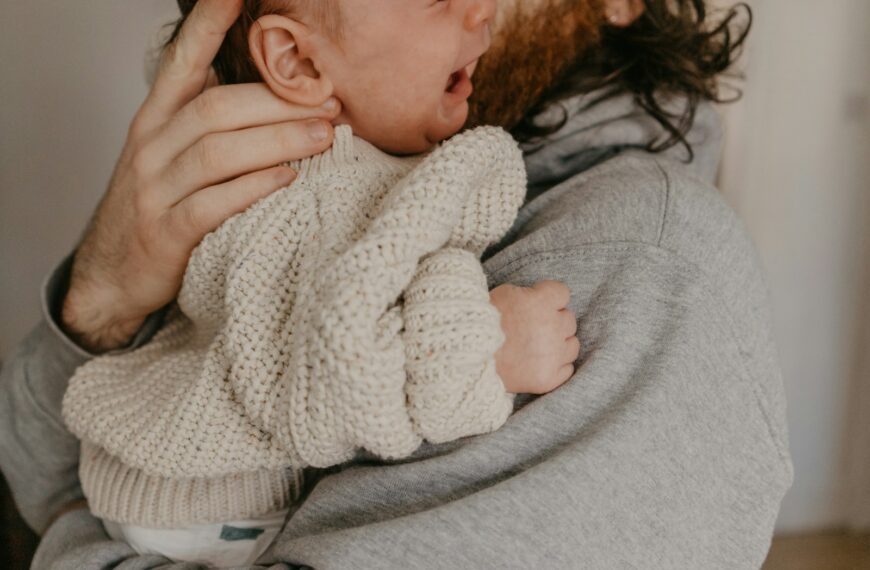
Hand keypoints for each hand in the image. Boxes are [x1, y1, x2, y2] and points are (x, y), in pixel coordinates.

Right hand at [61, 0, 340, 352]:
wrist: (112, 275)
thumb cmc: (156, 207)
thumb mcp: (169, 153)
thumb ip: (205, 119)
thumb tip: (264, 85)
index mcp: (155, 120)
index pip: (183, 62)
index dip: (208, 26)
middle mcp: (152, 147)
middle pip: (216, 109)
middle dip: (277, 103)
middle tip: (330, 101)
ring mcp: (156, 190)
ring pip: (218, 153)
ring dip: (277, 141)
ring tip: (323, 137)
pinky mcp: (166, 233)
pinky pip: (213, 205)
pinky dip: (253, 189)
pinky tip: (288, 180)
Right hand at [489, 281, 580, 393]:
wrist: (465, 358)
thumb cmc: (481, 322)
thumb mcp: (504, 294)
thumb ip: (529, 295)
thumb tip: (541, 299)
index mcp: (541, 302)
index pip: (563, 294)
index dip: (549, 299)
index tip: (538, 305)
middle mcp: (552, 327)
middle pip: (569, 320)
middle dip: (554, 322)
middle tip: (533, 328)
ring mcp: (552, 355)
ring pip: (572, 345)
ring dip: (559, 344)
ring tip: (537, 347)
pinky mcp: (548, 378)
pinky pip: (567, 369)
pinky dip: (556, 366)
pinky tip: (539, 363)